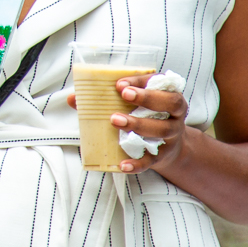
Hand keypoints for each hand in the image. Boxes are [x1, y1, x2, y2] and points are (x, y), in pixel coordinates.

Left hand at [68, 75, 190, 173]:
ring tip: (115, 120)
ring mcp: (170, 137)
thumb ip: (108, 99)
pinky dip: (136, 163)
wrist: (170, 149)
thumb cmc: (145, 118)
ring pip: (161, 130)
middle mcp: (174, 116)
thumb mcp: (134, 105)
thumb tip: (73, 98)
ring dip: (138, 124)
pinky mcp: (161, 157)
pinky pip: (150, 161)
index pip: (160, 82)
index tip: (120, 84)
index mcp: (168, 96)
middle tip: (123, 95)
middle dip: (146, 98)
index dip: (141, 82)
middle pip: (170, 104)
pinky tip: (121, 164)